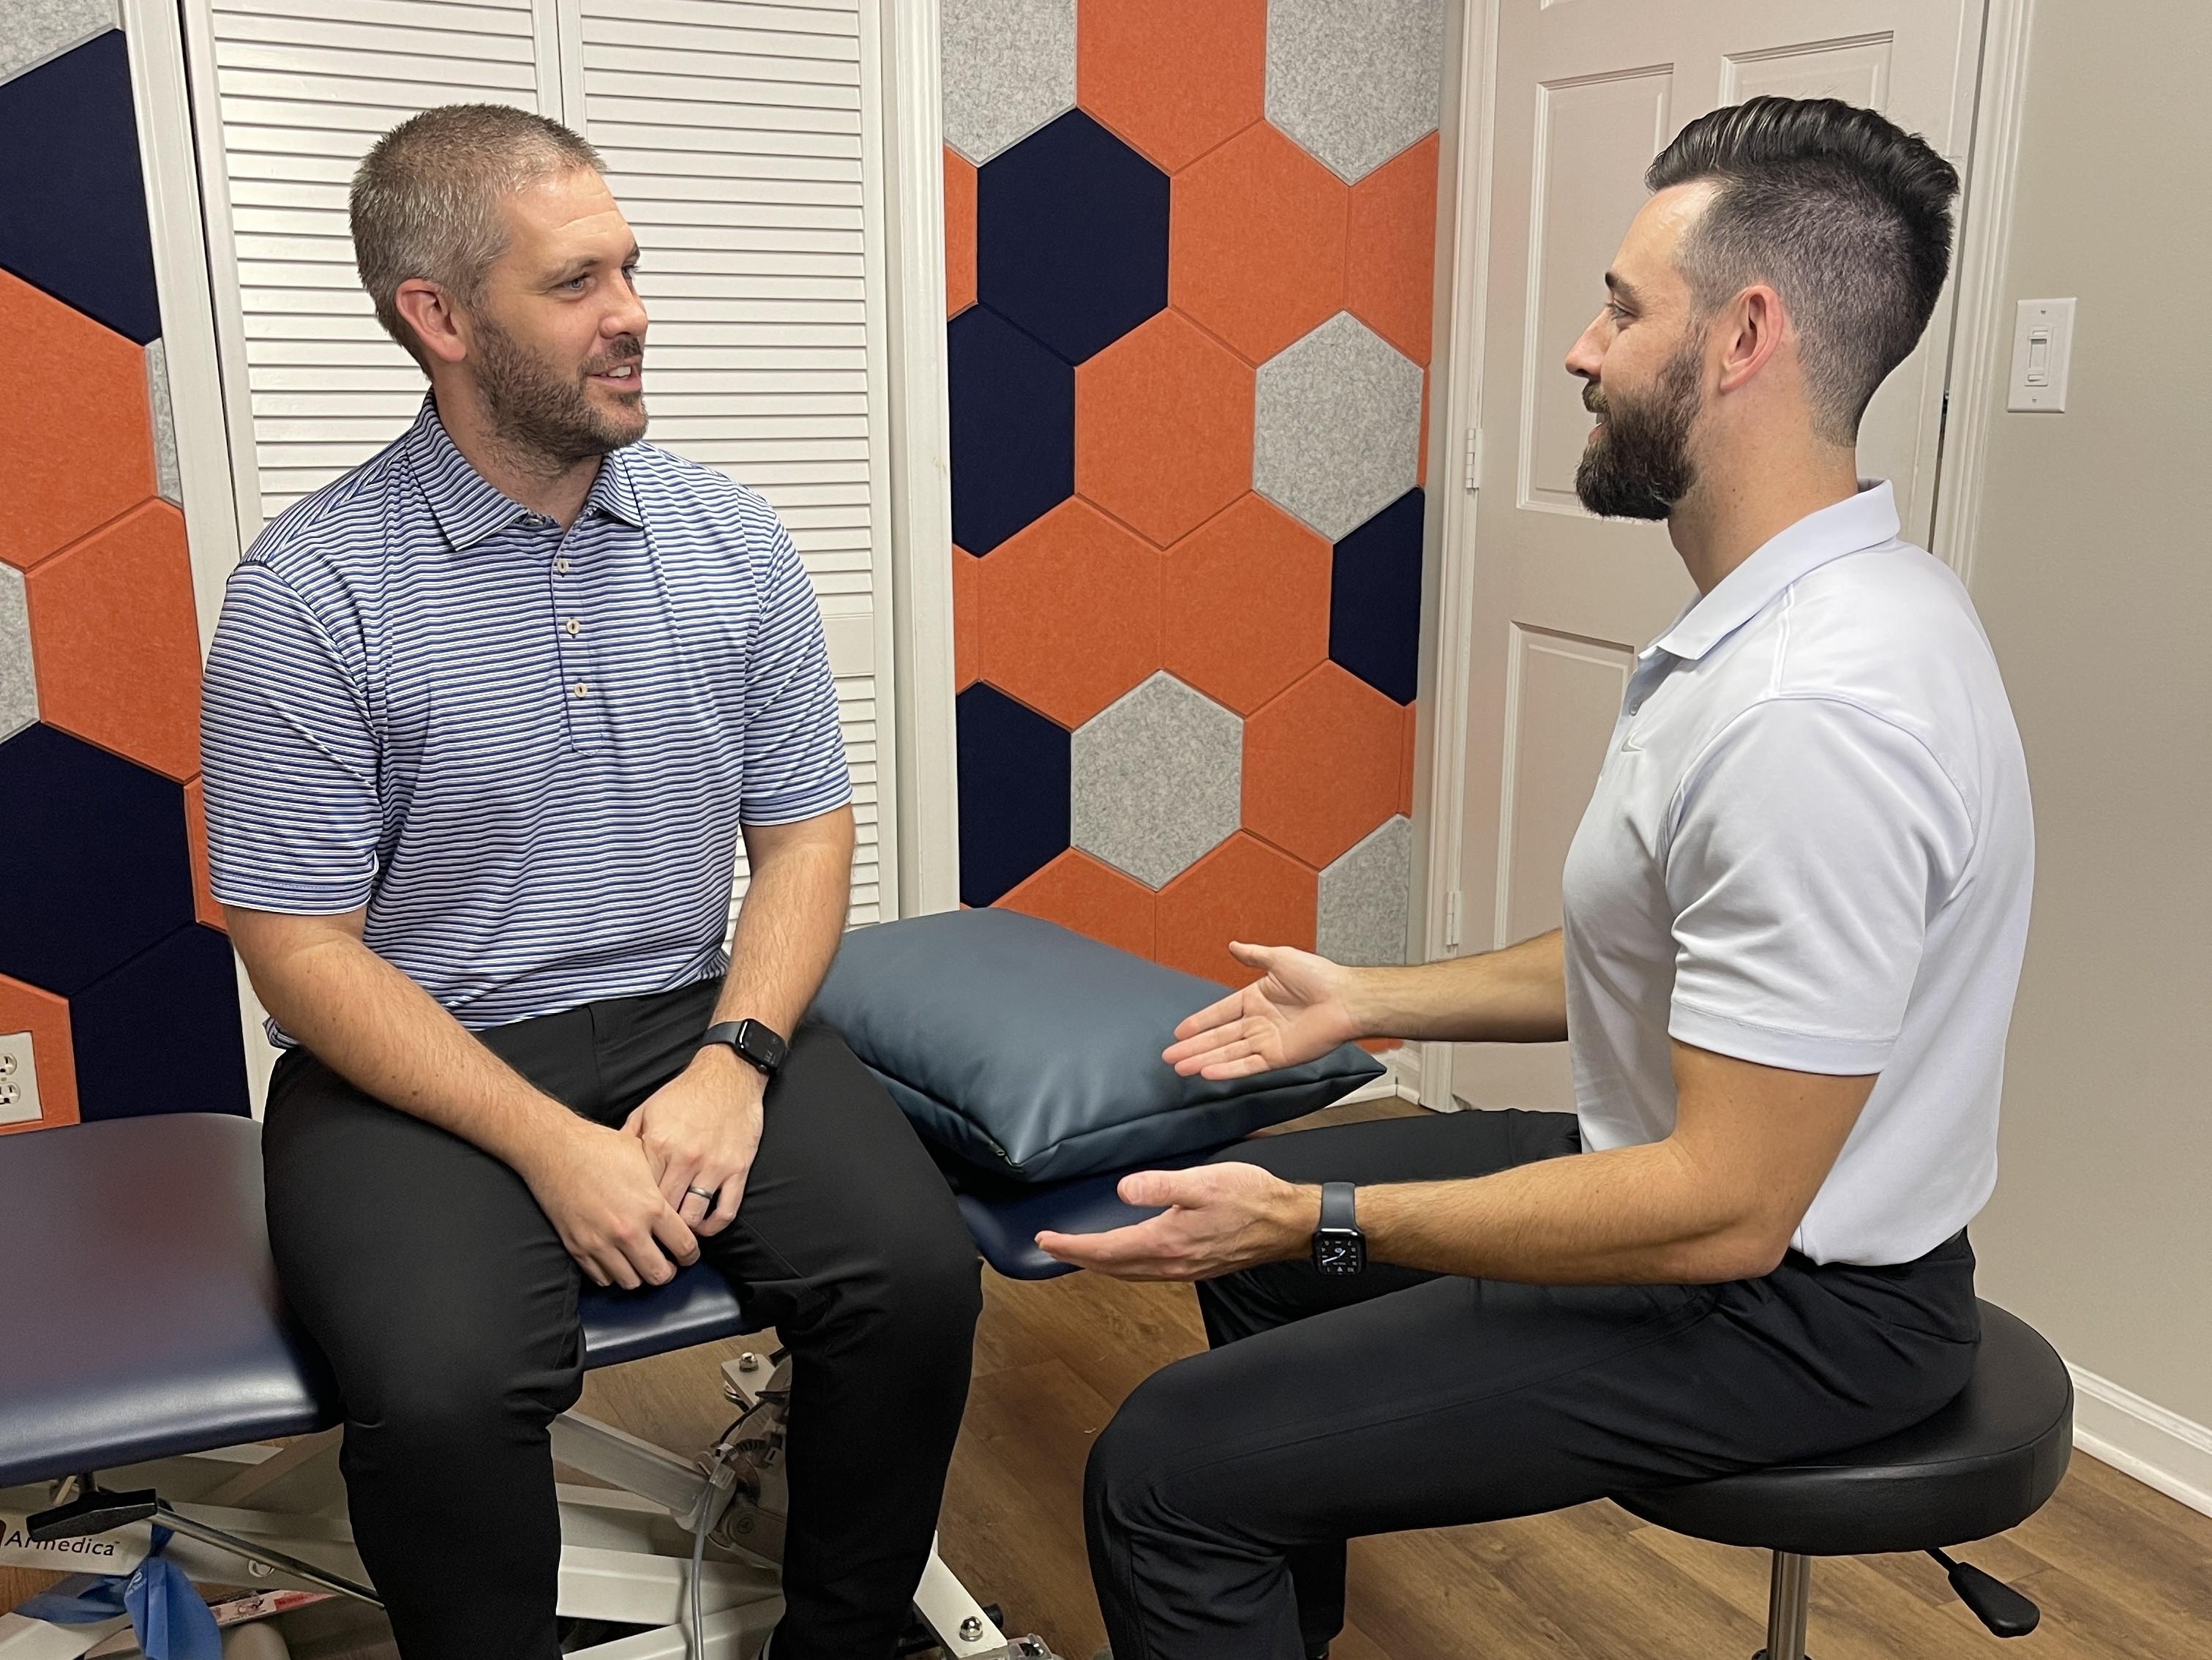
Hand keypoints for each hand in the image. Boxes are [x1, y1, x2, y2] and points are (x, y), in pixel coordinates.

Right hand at [522, 1117, 699, 1289]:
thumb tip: (678, 1204)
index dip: (691, 1253)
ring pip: (631, 1282)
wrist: (555, 1150)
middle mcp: (628, 1231)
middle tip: (668, 1262)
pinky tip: (617, 1259)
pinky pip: (602, 1278)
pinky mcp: (577, 1248)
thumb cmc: (601, 1148)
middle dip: (668, 1270)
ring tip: (641, 1261)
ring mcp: (600, 1243)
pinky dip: (613, 1274)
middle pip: (659, 1274)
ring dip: (640, 1275)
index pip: (685, 1247)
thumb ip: (662, 1187)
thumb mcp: (644, 1159)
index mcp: (651, 1207)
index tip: (688, 1253)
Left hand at [622, 1047, 763, 1237]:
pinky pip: (725, 1211)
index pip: (639, 1192)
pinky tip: (704, 1228)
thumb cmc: (686, 1094)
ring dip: (683, 1231)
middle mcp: (685, 1158)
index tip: (629, 1222)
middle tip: (649, 1237)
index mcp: (659, 1144)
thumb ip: (628, 1140)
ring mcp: (713, 1166)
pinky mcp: (737, 1169)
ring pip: (693, 1217)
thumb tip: (609, 1167)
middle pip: (664, 1210)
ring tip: (675, 1235)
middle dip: (654, 1227)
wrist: (729, 1075)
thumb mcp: (647, 1110)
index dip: (633, 1211)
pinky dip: (713, 1227)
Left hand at [1035, 1163, 1317, 1281]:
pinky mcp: (1196, 1266)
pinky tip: (1126, 1256)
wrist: (1289, 1224)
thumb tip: (1123, 1191)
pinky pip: (1148, 1272)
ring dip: (1100, 1264)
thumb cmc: (1252, 1199)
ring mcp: (1184, 1269)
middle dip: (1078, 1257)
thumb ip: (1160, 1186)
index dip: (1071, 1246)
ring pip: (1129, 1273)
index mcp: (1167, 1241)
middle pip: (1112, 1267)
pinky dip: (1125, 1266)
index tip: (1046, 1240)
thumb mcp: (1204, 1181)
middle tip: (1051, 1248)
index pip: (1105, 1249)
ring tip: (1080, 1253)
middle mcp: (1172, 1263)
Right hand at [1162, 942, 1361, 1078]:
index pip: (1220, 1012)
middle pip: (1218, 1037)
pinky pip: (1247, 1064)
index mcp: (1256, 999)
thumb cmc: (1319, 976)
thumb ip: (1254, 956)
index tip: (1179, 1031)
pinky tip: (1207, 1071)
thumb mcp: (1280, 958)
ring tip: (1180, 1068)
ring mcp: (1267, 1042)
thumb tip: (1234, 946)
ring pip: (1227, 1053)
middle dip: (1192, 1047)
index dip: (1199, 1022)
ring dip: (1203, 1060)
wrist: (1345, 999)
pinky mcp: (1278, 1057)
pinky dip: (1227, 1068)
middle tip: (1169, 1057)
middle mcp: (1258, 1023)